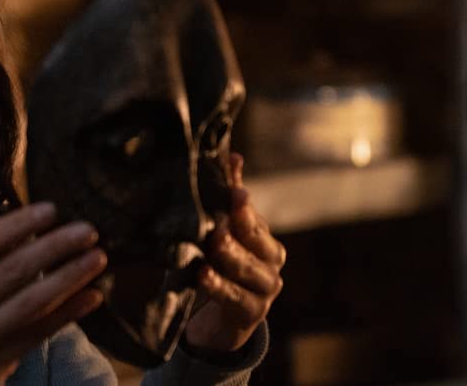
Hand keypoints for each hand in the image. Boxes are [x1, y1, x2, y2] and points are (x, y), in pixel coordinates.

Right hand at [0, 202, 106, 385]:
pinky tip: (92, 295)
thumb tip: (33, 227)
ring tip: (96, 258)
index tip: (51, 210)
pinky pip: (40, 332)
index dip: (18, 224)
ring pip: (31, 304)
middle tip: (87, 231)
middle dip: (53, 248)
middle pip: (11, 272)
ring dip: (68, 278)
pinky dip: (69, 312)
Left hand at [184, 154, 285, 353]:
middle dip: (238, 224)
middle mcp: (272, 260)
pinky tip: (203, 275)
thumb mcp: (228, 233)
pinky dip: (219, 286)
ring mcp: (266, 288)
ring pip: (246, 267)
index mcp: (265, 237)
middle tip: (222, 212)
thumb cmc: (226, 267)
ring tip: (213, 242)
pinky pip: (236, 297)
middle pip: (254, 239)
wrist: (225, 320)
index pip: (251, 214)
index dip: (240, 201)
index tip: (232, 189)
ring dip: (228, 254)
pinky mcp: (253, 313)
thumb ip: (229, 199)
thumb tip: (233, 155)